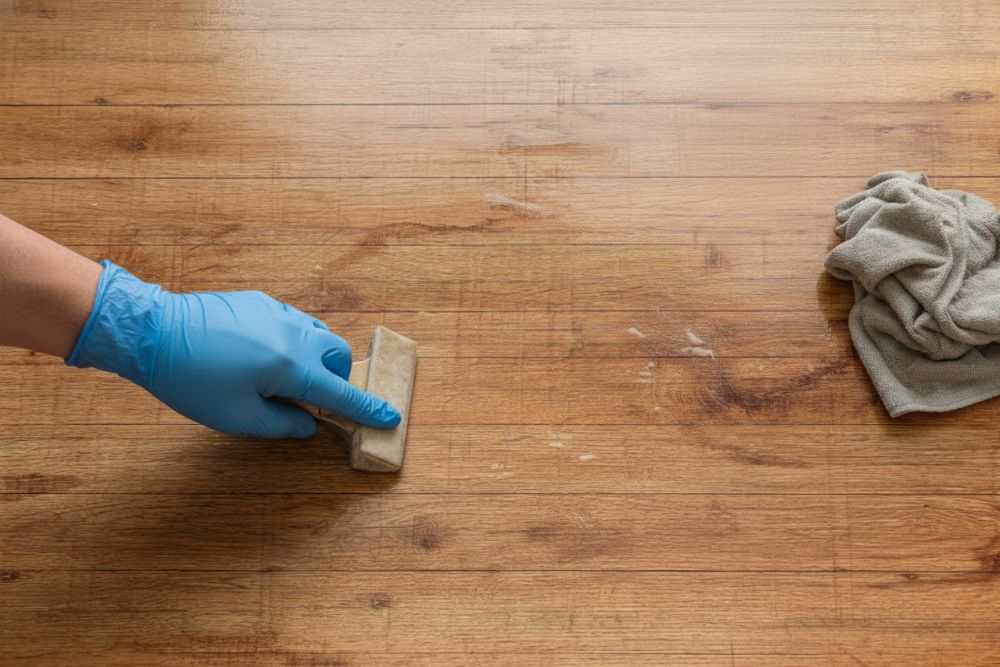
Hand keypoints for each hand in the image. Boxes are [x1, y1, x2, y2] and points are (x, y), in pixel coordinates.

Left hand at [67, 261, 400, 437]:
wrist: (153, 330)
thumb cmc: (192, 380)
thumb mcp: (238, 418)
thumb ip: (283, 425)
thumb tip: (309, 423)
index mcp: (294, 368)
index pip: (343, 395)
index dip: (368, 410)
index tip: (391, 417)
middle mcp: (295, 335)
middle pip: (340, 355)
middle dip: (337, 378)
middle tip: (309, 398)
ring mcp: (279, 313)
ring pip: (318, 335)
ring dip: (315, 357)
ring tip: (280, 376)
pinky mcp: (261, 301)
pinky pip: (292, 322)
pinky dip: (291, 341)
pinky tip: (257, 354)